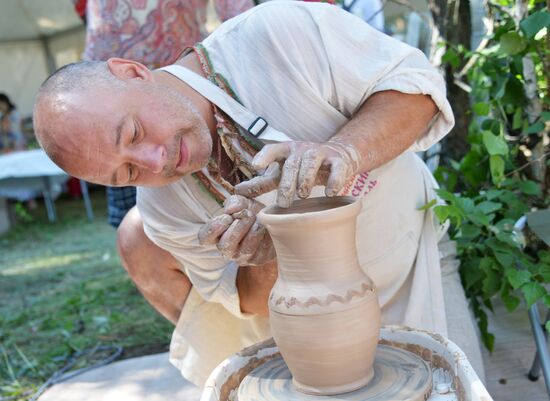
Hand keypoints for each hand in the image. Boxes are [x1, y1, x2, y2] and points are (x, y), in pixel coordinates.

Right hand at [198, 195, 274, 265]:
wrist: (272, 221)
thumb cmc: (252, 212)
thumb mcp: (243, 202)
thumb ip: (235, 202)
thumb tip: (231, 209)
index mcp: (217, 234)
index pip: (204, 238)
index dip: (213, 228)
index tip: (227, 217)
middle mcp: (227, 249)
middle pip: (225, 245)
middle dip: (238, 227)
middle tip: (249, 214)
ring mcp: (242, 257)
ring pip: (244, 250)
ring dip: (253, 231)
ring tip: (258, 219)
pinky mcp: (258, 259)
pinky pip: (260, 251)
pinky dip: (263, 237)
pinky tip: (265, 228)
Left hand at [235, 140, 360, 206]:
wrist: (337, 158)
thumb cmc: (302, 168)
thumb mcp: (281, 173)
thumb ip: (261, 183)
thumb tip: (237, 191)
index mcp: (286, 151)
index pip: (273, 149)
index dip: (264, 156)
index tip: (256, 166)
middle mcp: (302, 149)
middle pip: (292, 164)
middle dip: (287, 184)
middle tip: (283, 204)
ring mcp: (321, 153)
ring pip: (312, 163)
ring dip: (306, 180)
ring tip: (302, 196)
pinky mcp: (339, 161)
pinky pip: (337, 169)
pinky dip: (334, 180)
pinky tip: (330, 193)